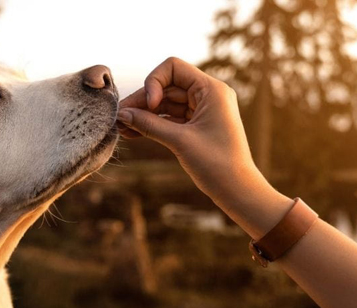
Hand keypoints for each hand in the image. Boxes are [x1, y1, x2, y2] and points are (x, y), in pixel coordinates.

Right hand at [117, 57, 290, 236]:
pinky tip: (133, 133)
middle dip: (143, 101)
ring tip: (121, 128)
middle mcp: (208, 95)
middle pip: (166, 86)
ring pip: (166, 103)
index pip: (173, 68)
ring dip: (144, 114)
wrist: (237, 190)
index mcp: (211, 89)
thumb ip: (149, 124)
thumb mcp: (179, 141)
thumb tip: (122, 114)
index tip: (149, 106)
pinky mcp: (197, 126)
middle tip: (119, 118)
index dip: (154, 82)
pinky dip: (153, 124)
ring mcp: (202, 110)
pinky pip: (170, 118)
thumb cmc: (216, 164)